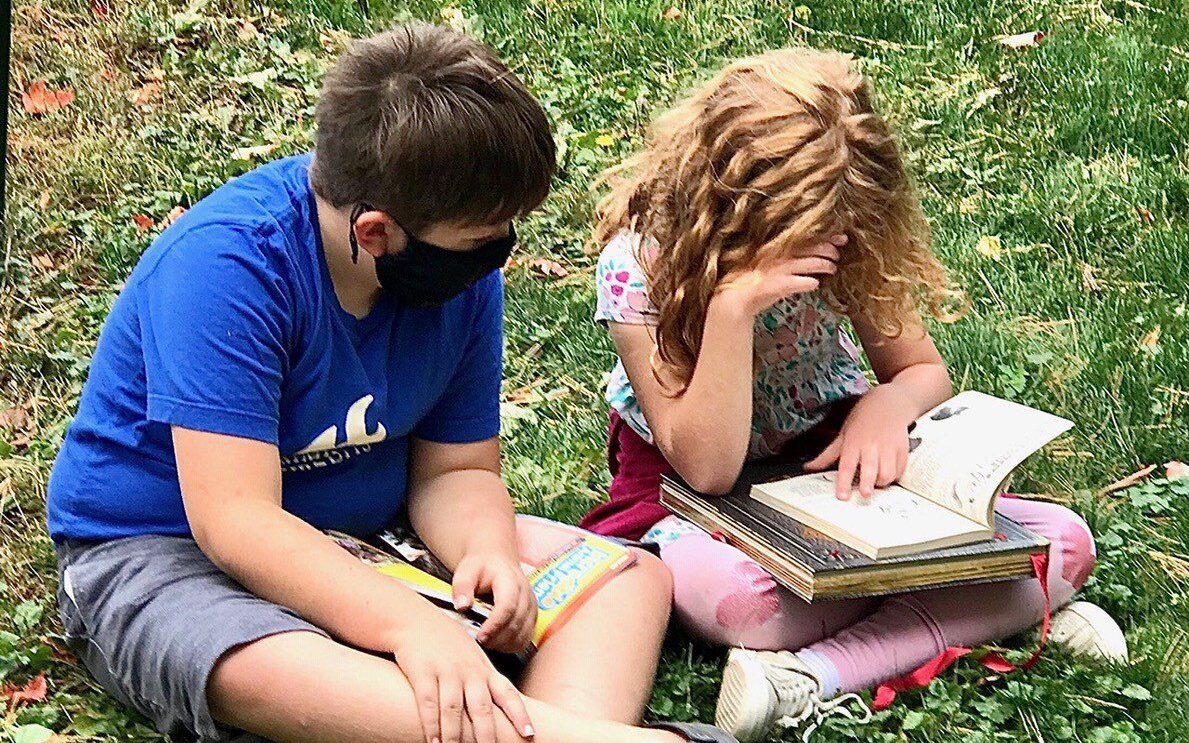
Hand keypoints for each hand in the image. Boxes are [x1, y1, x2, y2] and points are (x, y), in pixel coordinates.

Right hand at [391, 605, 534, 742]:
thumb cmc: (445, 641)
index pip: (507, 694)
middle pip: (482, 708)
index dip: (519, 715)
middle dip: (487, 735)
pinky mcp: (423, 672)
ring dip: (456, 737)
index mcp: (484, 669)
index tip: (528, 734)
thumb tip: (501, 705)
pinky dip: (432, 725)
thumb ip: (485, 679)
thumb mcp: (472, 656)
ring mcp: (447, 671)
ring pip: (454, 710)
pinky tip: (434, 742)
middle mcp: (469, 671)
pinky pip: (429, 703)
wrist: (414, 620)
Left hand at [452, 551, 537, 653]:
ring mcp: (532, 606)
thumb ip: (462, 586)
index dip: (495, 625)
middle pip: (516, 623)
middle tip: (478, 641)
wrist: (498, 561)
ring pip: (523, 634)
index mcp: (510, 580)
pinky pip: (526, 638)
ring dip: (504, 644)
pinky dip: (511, 646)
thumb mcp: (467, 570)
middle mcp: (526, 594)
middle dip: (497, 638)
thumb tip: (462, 606)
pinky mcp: (532, 617)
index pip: (508, 606)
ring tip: (486, 641)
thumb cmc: (482, 567)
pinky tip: (497, 642)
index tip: (480, 636)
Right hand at [714, 234, 846, 315]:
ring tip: (833, 269)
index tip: (842, 238)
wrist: (734, 297)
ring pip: (813, 264)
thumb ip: (784, 254)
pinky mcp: (779, 285)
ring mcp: (779, 269)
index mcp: (777, 245)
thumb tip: (806, 251)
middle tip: (837, 256)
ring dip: (827, 266)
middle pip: (814, 248)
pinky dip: (812, 283)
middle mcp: (780, 254)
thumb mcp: (766, 260)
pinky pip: (804, 282)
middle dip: (831, 251)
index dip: (827, 236)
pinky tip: (815, 284)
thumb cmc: (750, 278)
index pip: (807, 236)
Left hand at [804, 386, 917, 499]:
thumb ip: (828, 454)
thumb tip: (809, 467)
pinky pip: (900, 469)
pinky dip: (894, 476)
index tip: (842, 495)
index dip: (844, 482)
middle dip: (868, 483)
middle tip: (865, 494)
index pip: (847, 465)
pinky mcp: (903, 449)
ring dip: (881, 482)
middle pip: (870, 469)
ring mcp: (889, 448)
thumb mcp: (842, 434)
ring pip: (888, 472)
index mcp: (854, 443)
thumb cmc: (863, 418)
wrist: (889, 403)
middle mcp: (871, 446)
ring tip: (875, 482)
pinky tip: (887, 474)